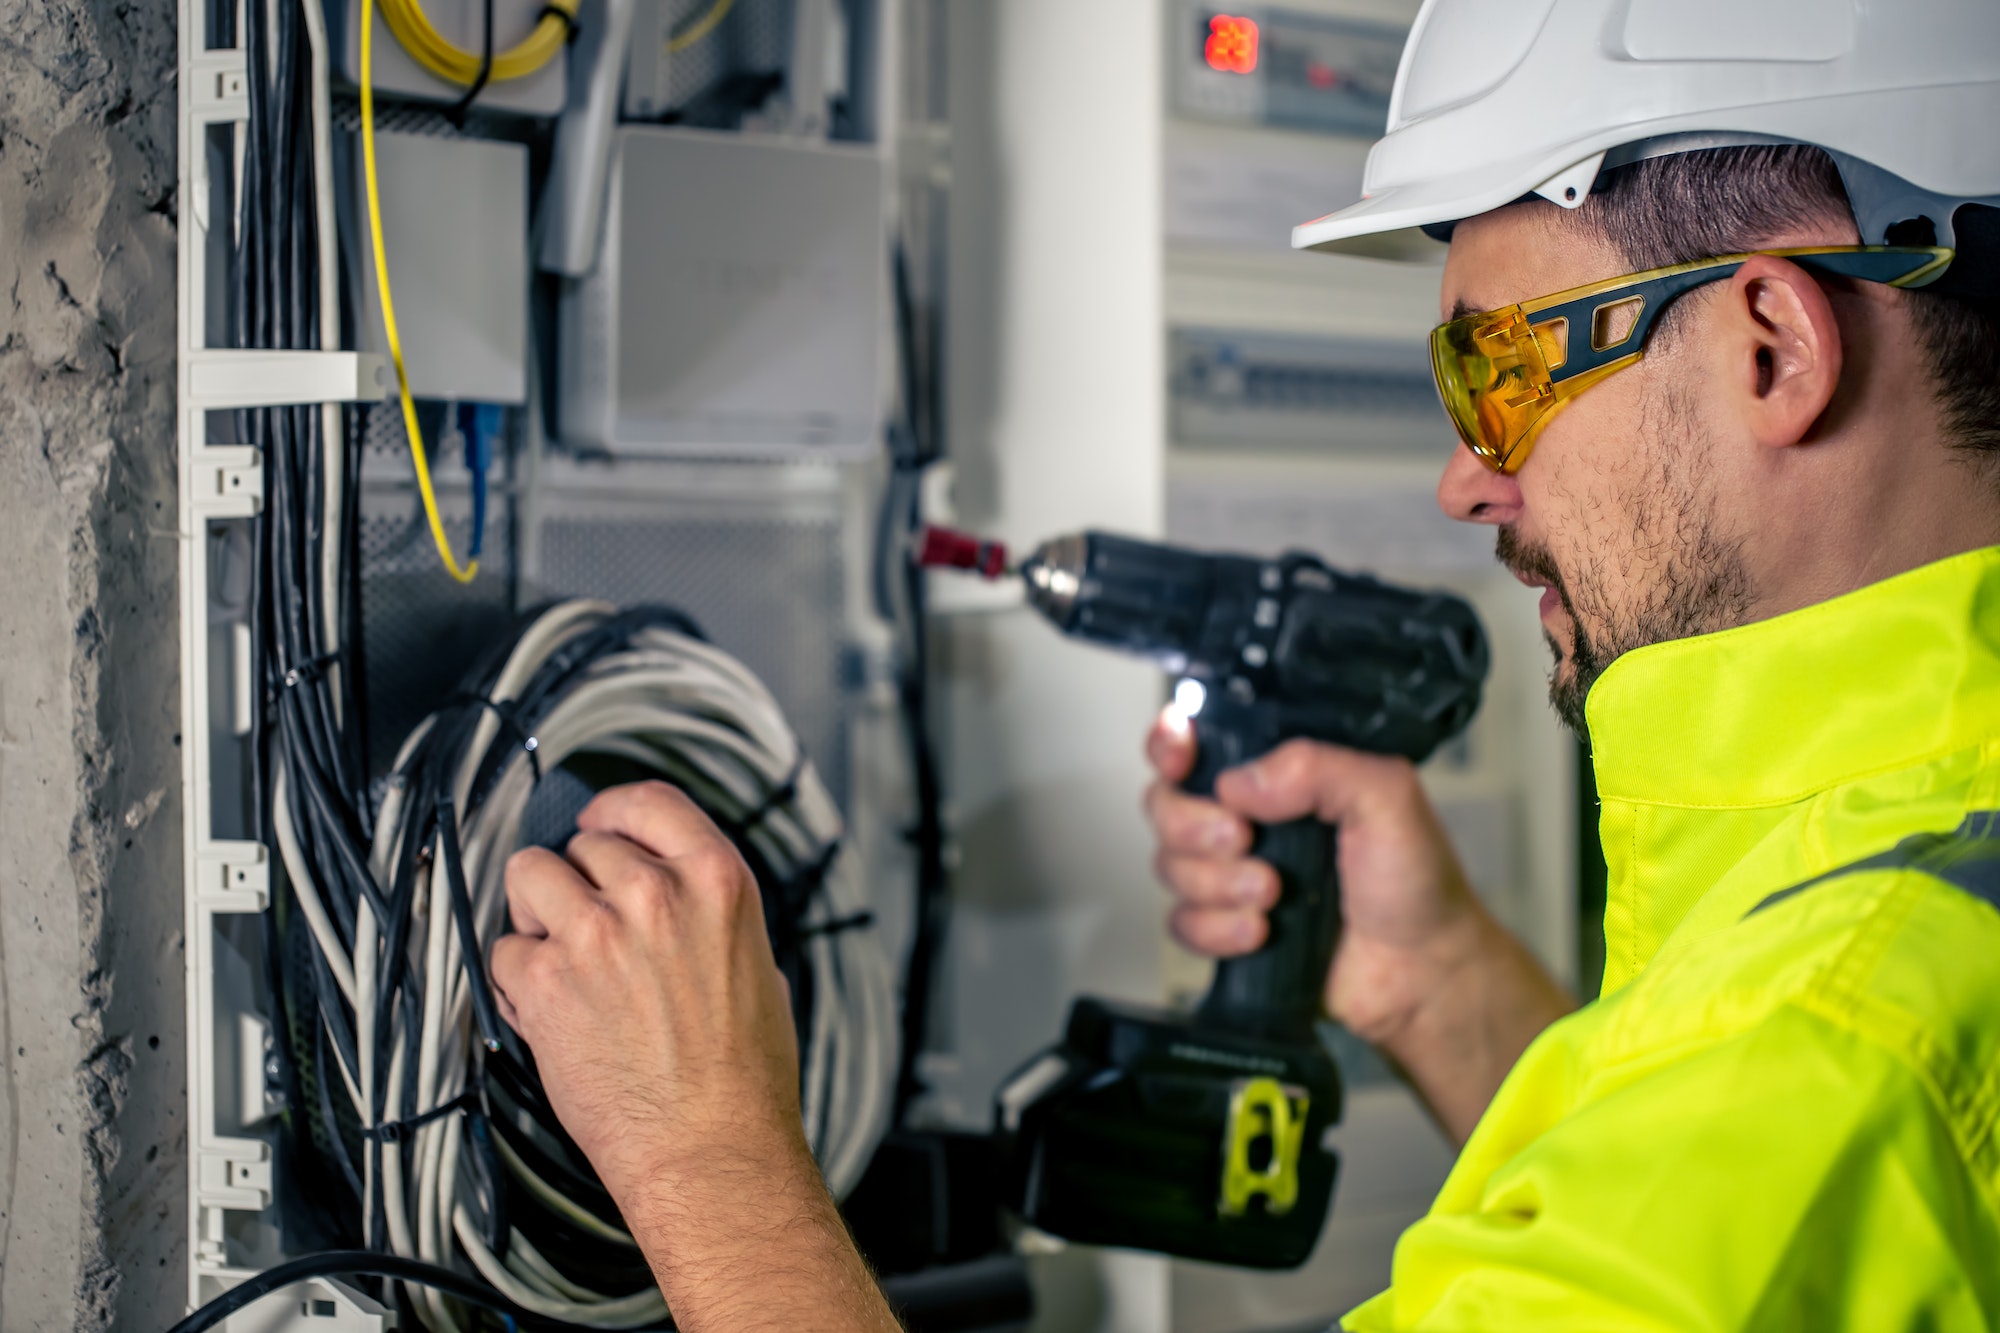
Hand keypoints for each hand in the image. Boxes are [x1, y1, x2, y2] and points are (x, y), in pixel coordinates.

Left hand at [491, 781, 900, 1330]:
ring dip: (536, 913)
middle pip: (584, 846)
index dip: (613, 810)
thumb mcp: (759, 966)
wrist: (711, 1150)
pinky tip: (548, 1009)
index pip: (650, 803)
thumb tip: (672, 897)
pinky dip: (517, 979)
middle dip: (578, 883)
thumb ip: (709, 916)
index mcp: (717, 883)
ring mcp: (595, 933)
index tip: (597, 824)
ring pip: (529, 876)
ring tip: (559, 957)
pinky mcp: (546, 981)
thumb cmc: (744, 1078)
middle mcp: (655, 895)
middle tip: (589, 930)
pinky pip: (504, 950)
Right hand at [1144, 715, 1571, 1140]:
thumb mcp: (1388, 797)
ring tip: (1271, 893)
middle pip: (1166, 804)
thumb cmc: (1417, 885)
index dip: (1170, 744)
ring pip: (1170, 865)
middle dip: (1194, 825)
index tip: (1181, 759)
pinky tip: (1259, 931)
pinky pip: (1181, 922)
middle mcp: (1250, 819)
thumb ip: (1318, 768)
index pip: (1199, 741)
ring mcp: (1233, 873)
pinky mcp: (1226, 926)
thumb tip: (1240, 781)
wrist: (1421, 972)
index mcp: (1282, 776)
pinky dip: (1216, 929)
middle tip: (1243, 839)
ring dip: (1216, 883)